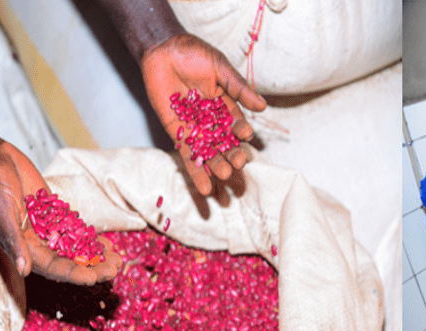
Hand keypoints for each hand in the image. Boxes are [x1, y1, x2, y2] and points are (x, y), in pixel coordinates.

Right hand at [0, 141, 121, 284]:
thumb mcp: (3, 212)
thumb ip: (14, 241)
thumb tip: (24, 270)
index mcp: (22, 247)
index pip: (51, 268)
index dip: (73, 274)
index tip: (94, 279)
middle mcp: (37, 242)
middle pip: (69, 261)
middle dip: (92, 268)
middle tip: (115, 270)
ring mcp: (49, 228)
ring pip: (76, 248)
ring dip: (96, 256)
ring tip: (119, 261)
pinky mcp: (57, 214)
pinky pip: (77, 231)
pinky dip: (92, 239)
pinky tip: (109, 245)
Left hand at [140, 33, 266, 195]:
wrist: (163, 49)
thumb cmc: (194, 54)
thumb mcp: (220, 68)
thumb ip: (238, 88)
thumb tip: (262, 106)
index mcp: (226, 104)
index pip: (236, 122)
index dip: (240, 129)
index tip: (245, 135)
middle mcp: (212, 119)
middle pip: (224, 141)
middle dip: (230, 152)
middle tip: (238, 163)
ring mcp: (195, 127)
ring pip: (207, 151)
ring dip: (215, 165)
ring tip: (223, 176)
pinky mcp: (177, 132)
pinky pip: (186, 153)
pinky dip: (195, 170)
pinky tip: (205, 187)